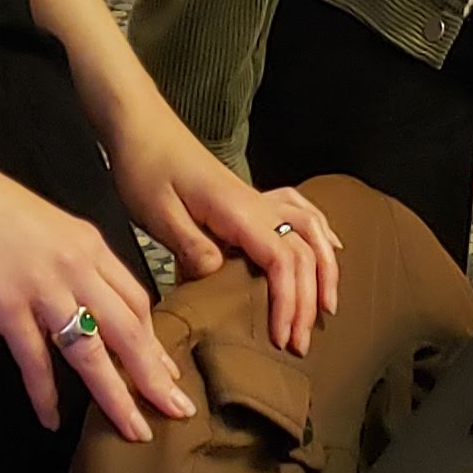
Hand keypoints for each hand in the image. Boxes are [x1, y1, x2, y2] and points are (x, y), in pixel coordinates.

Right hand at [0, 146, 197, 439]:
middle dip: (156, 377)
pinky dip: (45, 394)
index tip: (168, 372)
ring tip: (134, 430)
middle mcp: (77, 265)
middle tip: (179, 413)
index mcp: (88, 243)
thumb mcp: (44, 223)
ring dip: (117, 396)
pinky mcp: (6, 305)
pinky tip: (51, 419)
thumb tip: (77, 293)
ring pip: (93, 352)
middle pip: (130, 330)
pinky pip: (35, 360)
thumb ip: (66, 258)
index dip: (154, 341)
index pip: (137, 299)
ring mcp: (43, 286)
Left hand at [107, 113, 344, 355]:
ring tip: (327, 306)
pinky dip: (321, 230)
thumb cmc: (145, 168)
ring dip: (325, 269)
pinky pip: (299, 210)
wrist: (141, 126)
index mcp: (237, 212)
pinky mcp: (249, 199)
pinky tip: (331, 246)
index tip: (281, 339)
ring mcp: (256, 199)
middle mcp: (257, 204)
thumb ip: (190, 245)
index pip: (282, 260)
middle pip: (303, 252)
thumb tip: (218, 275)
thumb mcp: (157, 212)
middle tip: (299, 345)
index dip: (289, 302)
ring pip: (311, 229)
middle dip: (307, 301)